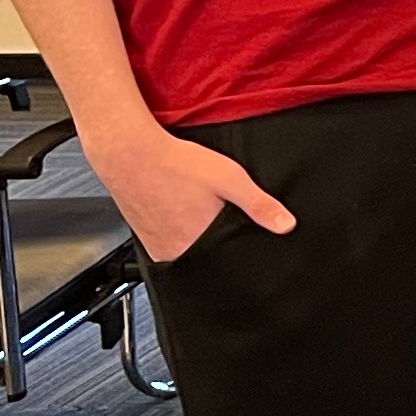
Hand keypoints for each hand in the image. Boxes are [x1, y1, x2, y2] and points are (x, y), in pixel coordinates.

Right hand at [93, 126, 296, 263]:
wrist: (130, 151)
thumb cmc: (174, 163)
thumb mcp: (228, 178)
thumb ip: (258, 204)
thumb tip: (285, 225)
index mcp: (197, 242)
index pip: (229, 264)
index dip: (242, 256)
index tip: (247, 244)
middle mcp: (174, 250)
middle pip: (209, 259)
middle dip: (222, 247)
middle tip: (220, 220)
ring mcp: (157, 247)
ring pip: (189, 253)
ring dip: (200, 241)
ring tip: (200, 215)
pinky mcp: (146, 239)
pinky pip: (170, 245)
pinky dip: (181, 237)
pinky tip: (184, 216)